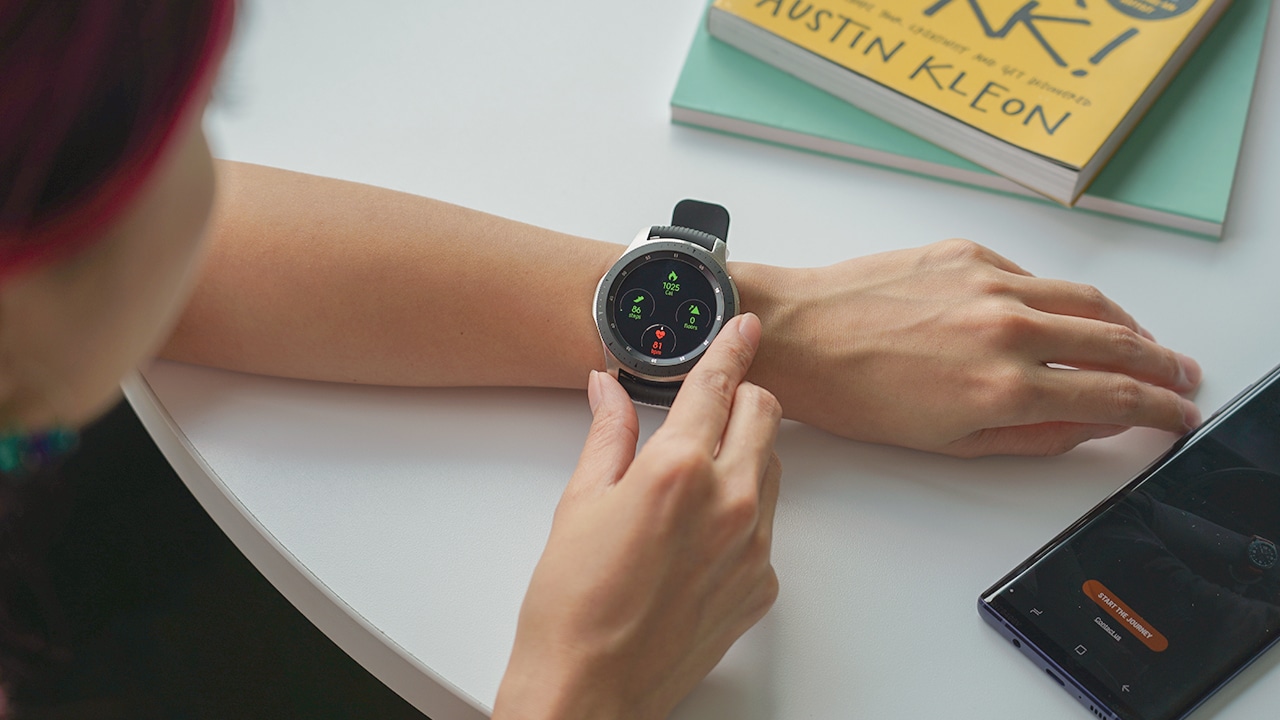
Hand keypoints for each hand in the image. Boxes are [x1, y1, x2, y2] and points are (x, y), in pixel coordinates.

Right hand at [493, 314, 782, 719]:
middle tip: (712, 401)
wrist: (590, 689)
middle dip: (743, 396)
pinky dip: (743, 511)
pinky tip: (697, 532)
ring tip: (694, 474)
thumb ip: (608, 436)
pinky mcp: (762, 585)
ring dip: (745, 451)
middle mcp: (729, 503)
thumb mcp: (579, 503)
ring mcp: (753, 547)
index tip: (744, 330)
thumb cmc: (573, 605)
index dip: (732, 348)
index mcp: (679, 470)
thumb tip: (608, 391)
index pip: (717, 385)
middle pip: (764, 415)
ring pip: (773, 467)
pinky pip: (768, 525)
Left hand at [737, 239, 1201, 456]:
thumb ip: (1031, 434)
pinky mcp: (966, 252)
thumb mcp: (947, 441)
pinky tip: (1063, 313)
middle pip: (1118, 339)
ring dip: (1126, 322)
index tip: (1178, 413)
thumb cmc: (849, 394)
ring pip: (1086, 298)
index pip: (1114, 395)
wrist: (791, 333)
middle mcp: (1008, 328)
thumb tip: (1088, 422)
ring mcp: (989, 282)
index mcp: (1004, 387)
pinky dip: (1061, 297)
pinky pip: (1035, 275)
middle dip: (1161, 362)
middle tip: (1182, 374)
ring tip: (1142, 341)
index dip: (1159, 408)